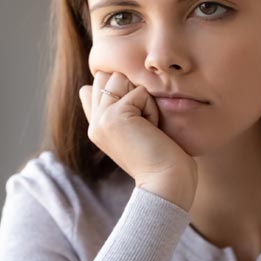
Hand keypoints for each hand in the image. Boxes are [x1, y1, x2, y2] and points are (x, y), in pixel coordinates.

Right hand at [77, 70, 197, 209]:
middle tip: (144, 124)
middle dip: (133, 92)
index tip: (138, 122)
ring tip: (148, 126)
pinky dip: (152, 109)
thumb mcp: (135, 130)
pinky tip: (152, 131)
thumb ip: (118, 107)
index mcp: (96, 126)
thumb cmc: (162, 158)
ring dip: (142, 99)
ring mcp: (101, 119)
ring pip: (121, 79)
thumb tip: (101, 83)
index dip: (122, 92)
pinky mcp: (114, 117)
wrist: (166, 183)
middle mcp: (94, 122)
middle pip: (109, 76)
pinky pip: (139, 92)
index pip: (96, 86)